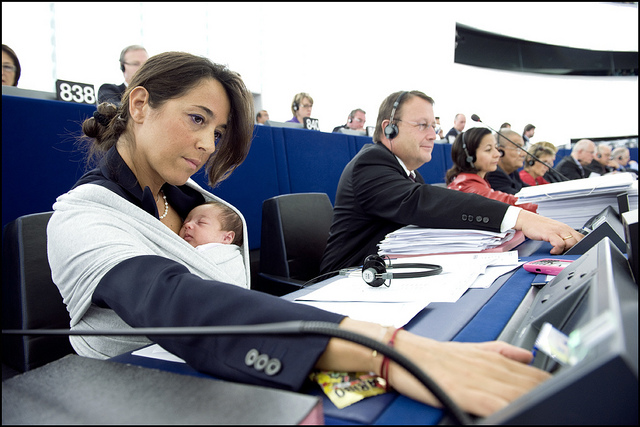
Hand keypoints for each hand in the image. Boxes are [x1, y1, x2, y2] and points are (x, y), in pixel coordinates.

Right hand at [389, 331, 550, 416]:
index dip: (552, 384)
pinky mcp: (464, 392)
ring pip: (518, 393)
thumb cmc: (434, 355)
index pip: (535, 373)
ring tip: (551, 410)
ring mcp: (478, 379)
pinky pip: (494, 404)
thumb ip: (501, 351)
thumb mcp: (472, 348)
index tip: (567, 391)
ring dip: (536, 400)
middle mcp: (490, 366)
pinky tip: (518, 413)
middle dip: (550, 395)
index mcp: (494, 358)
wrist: (403, 354)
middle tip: (566, 404)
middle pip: (531, 384)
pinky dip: (508, 409)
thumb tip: (527, 355)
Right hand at [514, 210, 583, 253]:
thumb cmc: (539, 226)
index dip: (581, 246)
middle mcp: (563, 228)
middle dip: (573, 249)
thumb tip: (569, 246)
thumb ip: (562, 236)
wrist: (527, 220)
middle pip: (578, 241)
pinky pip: (559, 244)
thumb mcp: (554, 230)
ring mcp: (557, 230)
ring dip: (565, 250)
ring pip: (571, 243)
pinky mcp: (549, 233)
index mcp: (566, 228)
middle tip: (564, 252)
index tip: (575, 251)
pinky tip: (552, 251)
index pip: (581, 237)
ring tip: (557, 252)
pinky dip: (557, 250)